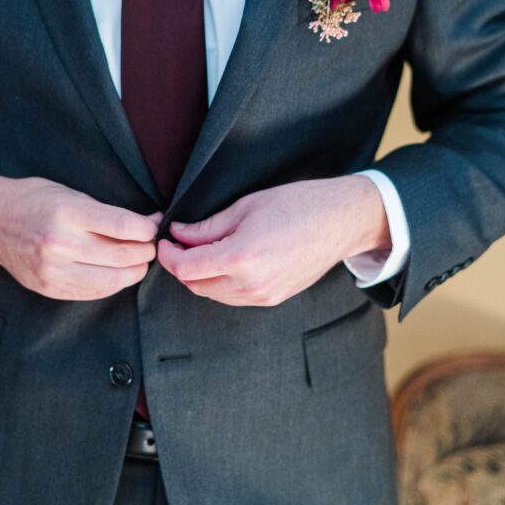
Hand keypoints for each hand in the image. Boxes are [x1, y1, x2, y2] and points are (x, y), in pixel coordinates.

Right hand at [0, 174, 162, 299]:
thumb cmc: (33, 199)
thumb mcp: (69, 193)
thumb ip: (106, 211)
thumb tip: (148, 222)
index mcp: (67, 213)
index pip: (124, 226)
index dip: (147, 228)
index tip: (154, 226)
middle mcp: (60, 244)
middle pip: (123, 255)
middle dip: (145, 250)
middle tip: (151, 244)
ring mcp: (53, 270)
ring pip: (112, 279)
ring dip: (134, 270)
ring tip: (138, 260)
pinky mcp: (49, 288)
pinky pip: (93, 292)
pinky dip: (112, 283)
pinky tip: (117, 272)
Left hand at [157, 175, 390, 306]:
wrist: (339, 221)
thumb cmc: (297, 205)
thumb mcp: (245, 207)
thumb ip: (208, 227)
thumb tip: (179, 234)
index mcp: (241, 257)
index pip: (186, 268)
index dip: (168, 255)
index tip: (165, 241)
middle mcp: (251, 284)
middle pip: (195, 285)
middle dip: (181, 266)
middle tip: (178, 243)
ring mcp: (263, 296)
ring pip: (213, 295)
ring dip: (199, 276)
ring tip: (200, 250)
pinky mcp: (273, 299)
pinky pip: (233, 298)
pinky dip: (219, 283)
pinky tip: (223, 262)